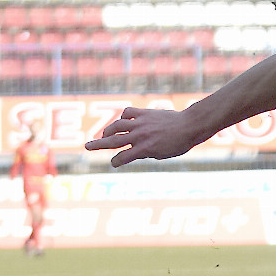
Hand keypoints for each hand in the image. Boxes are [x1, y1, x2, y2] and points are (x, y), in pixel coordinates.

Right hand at [84, 106, 205, 167]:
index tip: (114, 163)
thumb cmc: (179, 144)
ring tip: (104, 135)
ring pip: (117, 126)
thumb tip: (133, 152)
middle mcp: (139, 136)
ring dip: (107, 130)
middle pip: (113, 141)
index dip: (116, 162)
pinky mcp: (144, 112)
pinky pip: (127, 112)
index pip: (122, 157)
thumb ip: (146, 153)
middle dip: (98, 144)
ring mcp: (141, 123)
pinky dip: (122, 116)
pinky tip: (122, 121)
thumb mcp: (162, 154)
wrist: (189, 125)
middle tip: (86, 146)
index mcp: (144, 149)